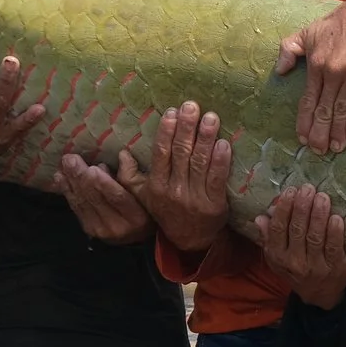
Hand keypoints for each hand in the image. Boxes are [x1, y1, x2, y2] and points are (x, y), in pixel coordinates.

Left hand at [56, 151, 155, 245]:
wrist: (136, 237)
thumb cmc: (145, 208)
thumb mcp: (146, 193)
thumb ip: (134, 176)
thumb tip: (122, 155)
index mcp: (136, 216)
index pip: (118, 198)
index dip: (104, 183)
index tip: (93, 168)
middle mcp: (117, 226)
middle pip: (96, 199)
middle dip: (81, 177)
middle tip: (71, 159)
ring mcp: (100, 230)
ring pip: (83, 203)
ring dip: (71, 182)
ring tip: (65, 164)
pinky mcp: (88, 229)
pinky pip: (76, 208)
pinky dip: (67, 191)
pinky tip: (60, 178)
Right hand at [120, 102, 231, 255]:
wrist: (190, 240)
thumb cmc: (166, 211)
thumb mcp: (142, 197)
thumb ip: (130, 176)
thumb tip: (121, 152)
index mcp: (156, 186)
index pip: (161, 154)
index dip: (167, 132)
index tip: (172, 112)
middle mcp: (174, 190)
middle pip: (181, 154)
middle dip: (187, 128)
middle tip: (192, 106)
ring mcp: (195, 197)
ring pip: (200, 163)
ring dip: (205, 138)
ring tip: (210, 118)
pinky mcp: (215, 204)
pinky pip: (217, 179)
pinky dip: (221, 161)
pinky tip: (224, 144)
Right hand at [257, 184, 345, 309]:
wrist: (319, 295)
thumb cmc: (296, 268)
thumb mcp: (277, 257)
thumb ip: (268, 237)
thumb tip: (260, 217)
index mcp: (278, 256)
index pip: (278, 229)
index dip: (284, 209)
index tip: (290, 191)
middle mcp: (294, 262)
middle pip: (297, 230)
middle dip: (302, 207)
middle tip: (308, 189)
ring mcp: (315, 266)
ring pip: (315, 237)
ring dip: (318, 215)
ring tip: (322, 197)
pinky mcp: (334, 268)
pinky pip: (333, 248)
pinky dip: (334, 232)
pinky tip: (336, 218)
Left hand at [276, 0, 345, 153]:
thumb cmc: (338, 23)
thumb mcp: (308, 31)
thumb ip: (289, 49)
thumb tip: (280, 70)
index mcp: (316, 64)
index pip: (308, 100)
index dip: (305, 121)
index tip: (302, 138)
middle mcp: (334, 72)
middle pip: (325, 110)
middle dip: (320, 133)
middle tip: (318, 151)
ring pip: (343, 110)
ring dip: (338, 132)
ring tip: (335, 148)